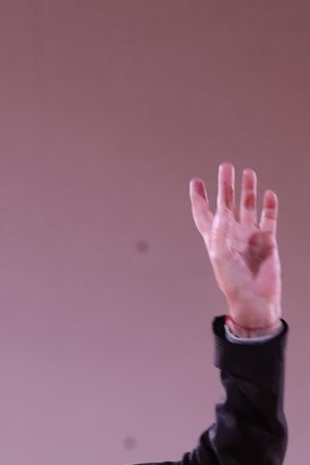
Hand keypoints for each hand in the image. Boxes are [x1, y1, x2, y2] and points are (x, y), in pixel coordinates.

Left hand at [189, 162, 281, 329]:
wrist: (254, 297)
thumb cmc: (233, 281)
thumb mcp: (220, 256)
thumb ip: (220, 231)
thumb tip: (222, 209)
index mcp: (215, 239)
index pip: (204, 214)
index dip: (198, 198)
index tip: (195, 182)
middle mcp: (231, 234)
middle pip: (226, 204)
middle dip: (225, 186)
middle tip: (226, 167)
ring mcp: (249, 236)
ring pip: (248, 207)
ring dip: (247, 191)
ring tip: (248, 173)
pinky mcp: (267, 240)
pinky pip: (269, 218)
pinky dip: (269, 206)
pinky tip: (269, 194)